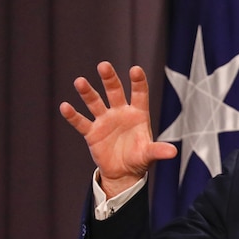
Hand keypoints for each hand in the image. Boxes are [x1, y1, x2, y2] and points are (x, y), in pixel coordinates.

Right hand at [59, 62, 176, 197]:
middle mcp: (120, 113)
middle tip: (104, 65)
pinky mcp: (92, 132)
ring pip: (95, 103)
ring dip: (87, 93)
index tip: (135, 70)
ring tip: (80, 82)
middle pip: (114, 92)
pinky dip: (73, 115)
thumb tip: (173, 152)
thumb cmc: (139, 158)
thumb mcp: (149, 154)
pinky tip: (65, 106)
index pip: (139, 94)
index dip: (138, 82)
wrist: (123, 172)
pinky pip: (81, 122)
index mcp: (138, 114)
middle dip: (109, 79)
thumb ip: (158, 150)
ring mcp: (105, 121)